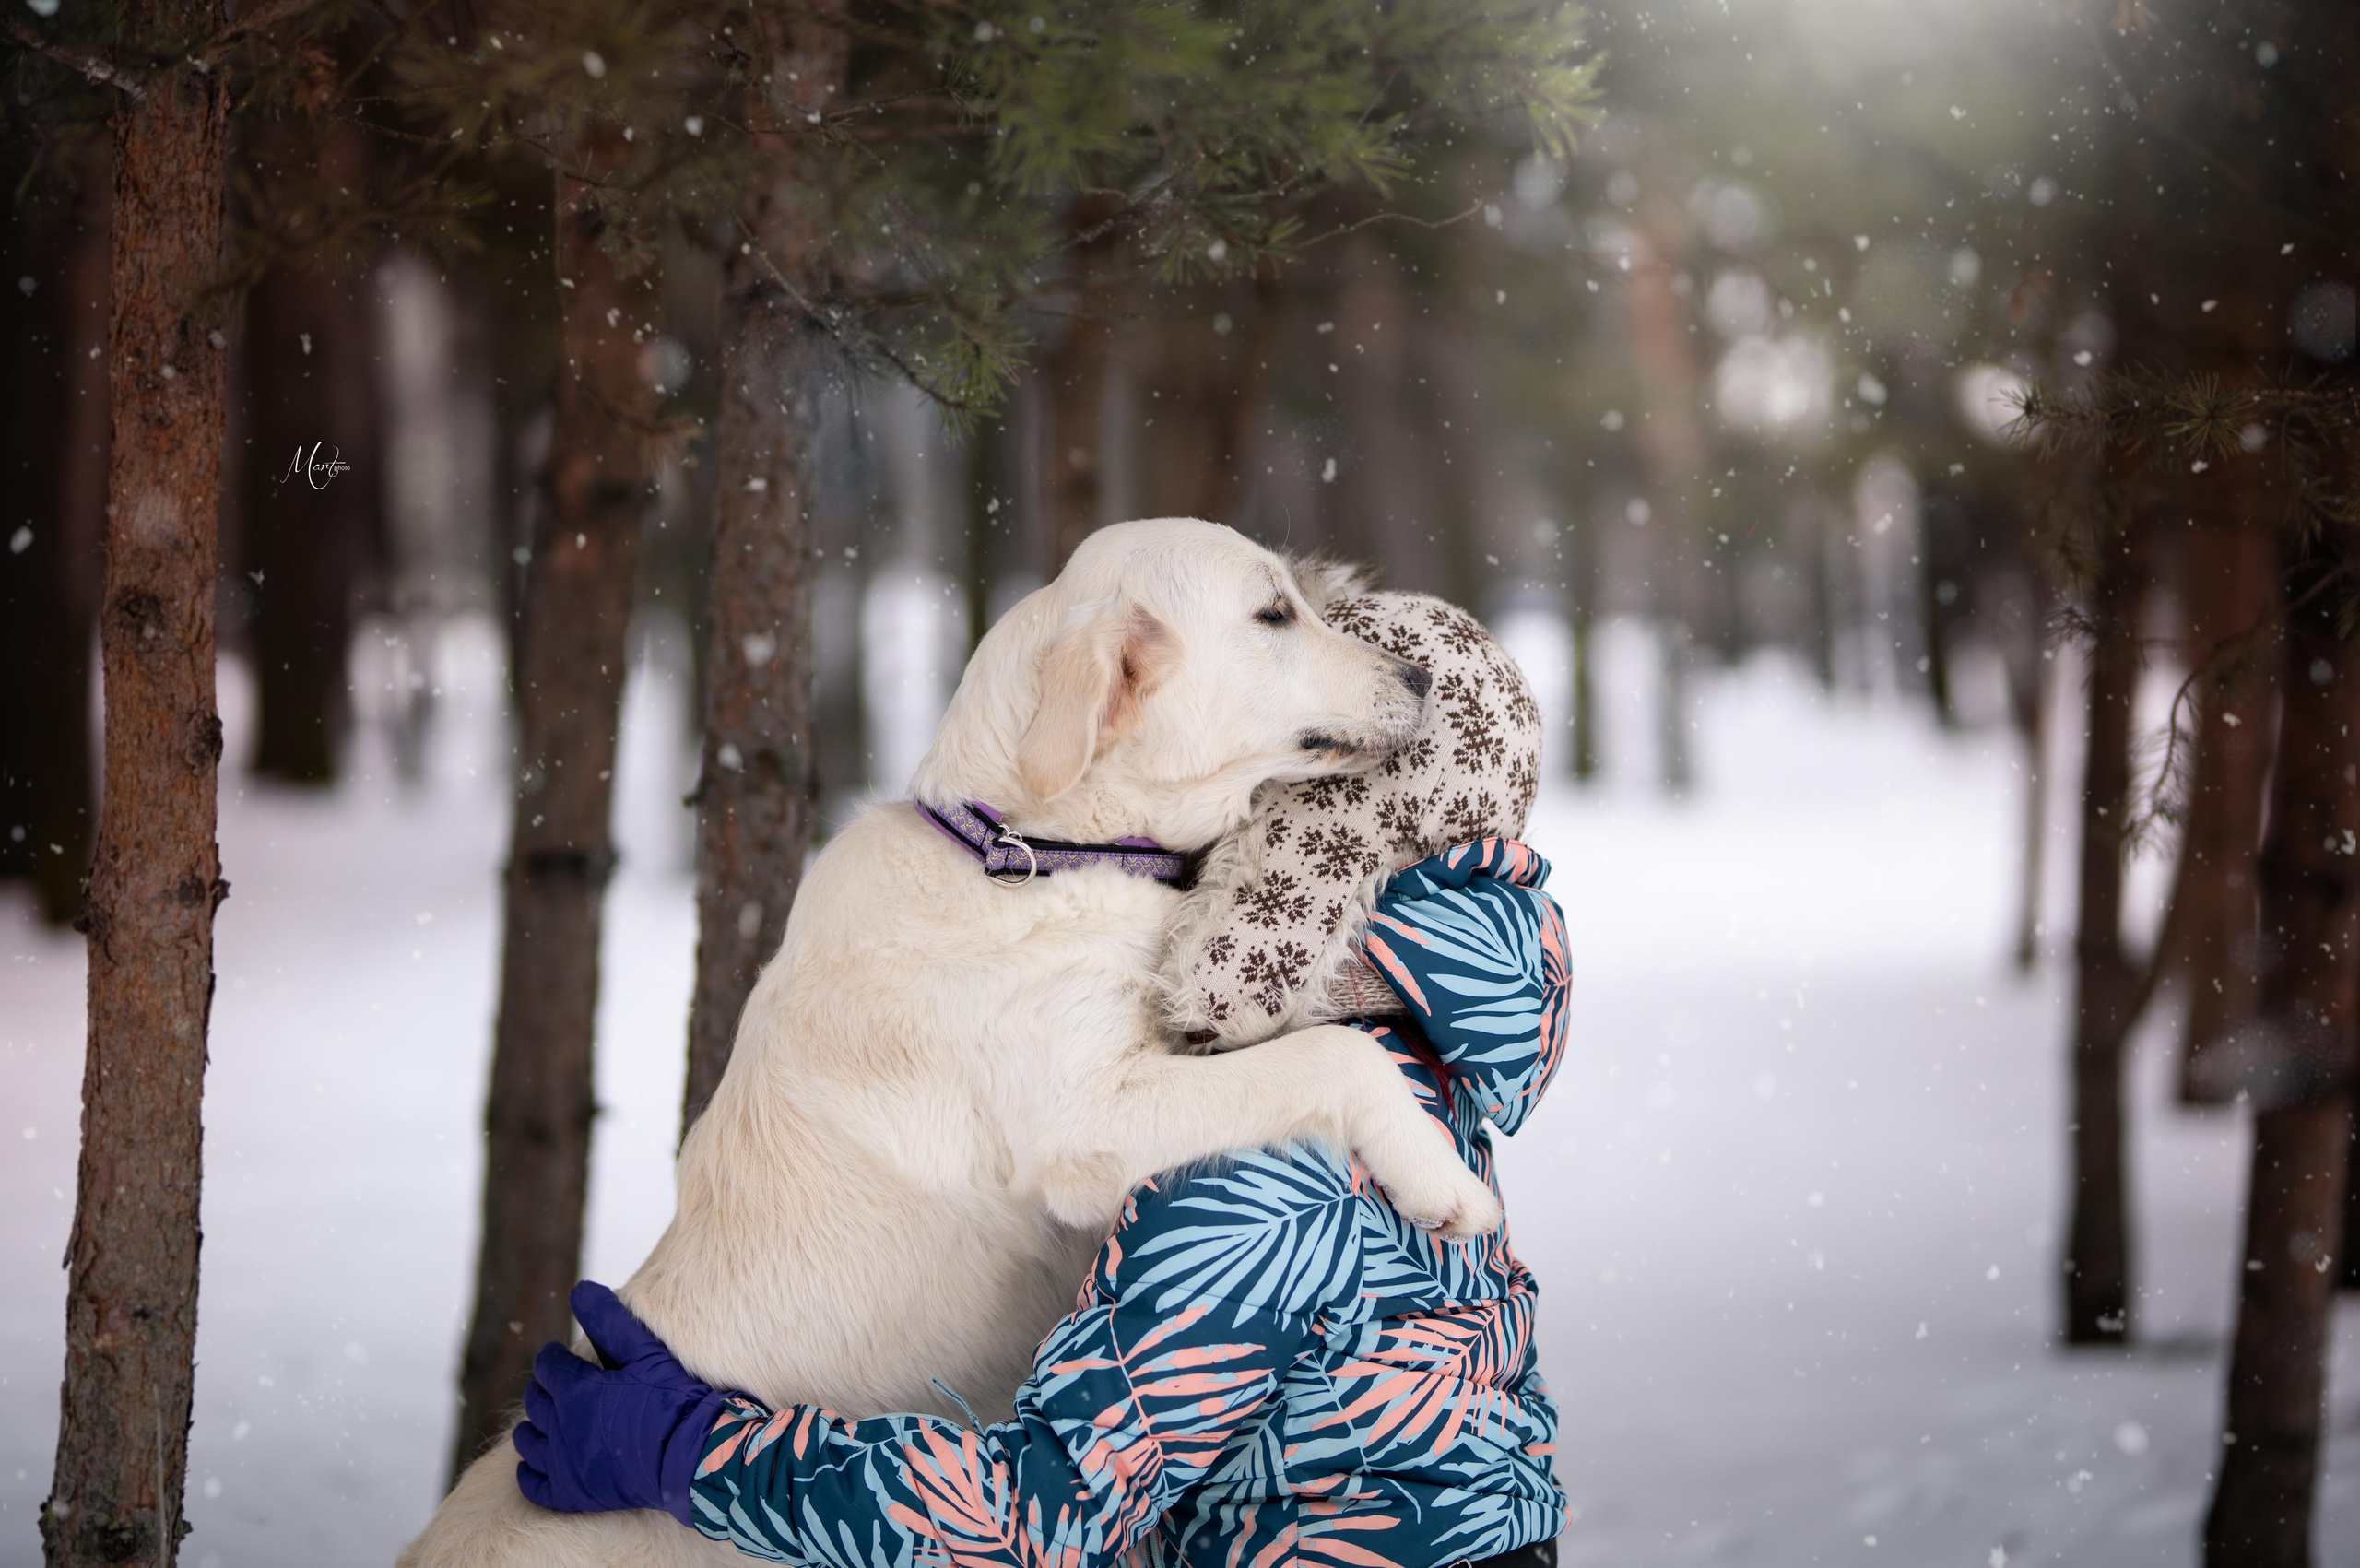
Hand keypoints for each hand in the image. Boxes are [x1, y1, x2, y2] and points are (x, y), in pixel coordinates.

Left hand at [514, 1281, 733, 1525]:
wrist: (691, 1457)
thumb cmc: (672, 1400)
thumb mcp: (645, 1351)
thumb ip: (609, 1319)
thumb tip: (579, 1289)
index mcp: (575, 1389)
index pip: (547, 1366)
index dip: (555, 1359)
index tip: (564, 1358)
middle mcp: (560, 1426)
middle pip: (536, 1400)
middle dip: (546, 1389)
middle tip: (564, 1387)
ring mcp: (563, 1464)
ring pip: (528, 1440)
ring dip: (535, 1426)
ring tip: (552, 1421)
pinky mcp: (570, 1494)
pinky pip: (532, 1484)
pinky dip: (530, 1471)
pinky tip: (539, 1462)